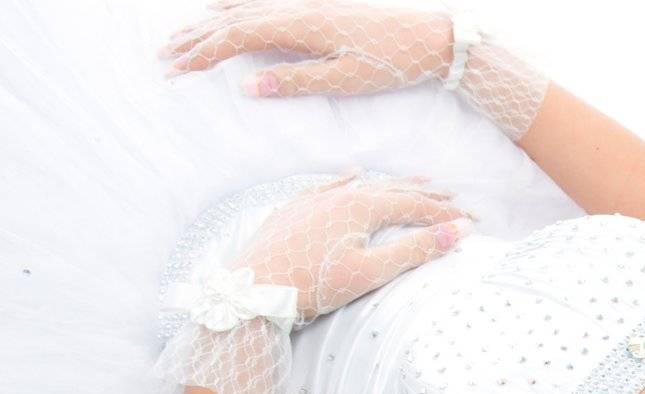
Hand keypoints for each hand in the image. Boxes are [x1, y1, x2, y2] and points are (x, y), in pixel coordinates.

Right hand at [158, 0, 551, 140]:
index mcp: (300, 25)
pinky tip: (222, 11)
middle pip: (230, 19)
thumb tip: (247, 86)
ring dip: (209, 24)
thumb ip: (295, 81)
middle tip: (163, 59)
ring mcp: (305, 2)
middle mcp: (295, 6)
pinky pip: (263, 3)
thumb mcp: (346, 81)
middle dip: (195, 39)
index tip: (175, 72)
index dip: (201, 53)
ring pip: (243, 8)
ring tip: (181, 39)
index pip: (235, 36)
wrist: (432, 36)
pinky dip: (234, 9)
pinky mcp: (317, 5)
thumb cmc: (393, 62)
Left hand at [231, 170, 471, 321]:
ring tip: (418, 179)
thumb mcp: (371, 271)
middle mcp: (340, 195)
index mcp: (361, 207)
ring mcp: (315, 200)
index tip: (474, 220)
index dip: (446, 212)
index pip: (415, 205)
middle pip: (393, 190)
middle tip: (455, 196)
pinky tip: (353, 174)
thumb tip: (460, 229)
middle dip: (427, 194)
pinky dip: (348, 179)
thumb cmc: (313, 285)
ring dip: (394, 184)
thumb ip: (416, 249)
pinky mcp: (295, 209)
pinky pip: (329, 186)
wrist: (253, 290)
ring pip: (364, 185)